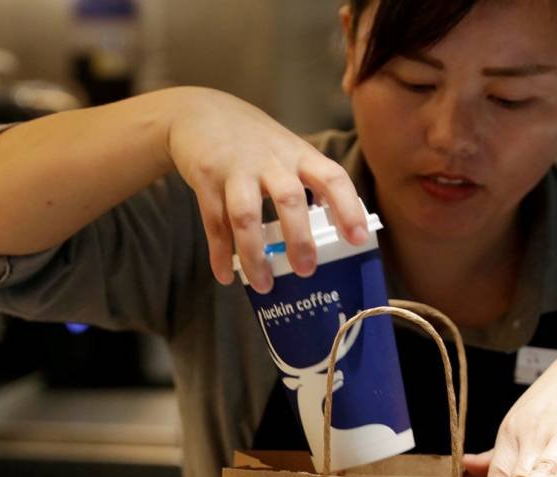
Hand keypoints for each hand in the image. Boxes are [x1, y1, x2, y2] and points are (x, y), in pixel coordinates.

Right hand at [164, 87, 367, 292]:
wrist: (199, 110)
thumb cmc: (254, 141)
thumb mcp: (288, 150)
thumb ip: (309, 182)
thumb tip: (336, 230)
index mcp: (299, 155)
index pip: (332, 177)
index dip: (347, 208)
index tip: (358, 239)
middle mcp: (270, 159)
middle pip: (289, 199)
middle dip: (299, 238)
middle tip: (307, 270)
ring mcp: (236, 168)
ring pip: (246, 215)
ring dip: (255, 254)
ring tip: (264, 285)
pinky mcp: (206, 177)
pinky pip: (213, 221)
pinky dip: (220, 252)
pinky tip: (225, 275)